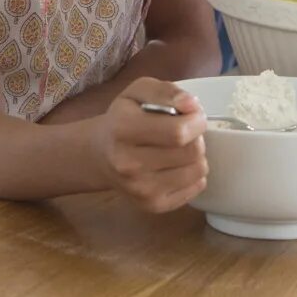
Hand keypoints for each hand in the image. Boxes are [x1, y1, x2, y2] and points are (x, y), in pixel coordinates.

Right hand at [92, 78, 207, 212]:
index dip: (196, 121)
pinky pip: (195, 189)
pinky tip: (177, 166)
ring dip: (196, 156)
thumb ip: (166, 91)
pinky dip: (193, 175)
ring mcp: (140, 189)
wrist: (99, 154)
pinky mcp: (151, 205)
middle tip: (185, 132)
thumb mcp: (138, 92)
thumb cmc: (123, 118)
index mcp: (123, 129)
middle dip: (197, 137)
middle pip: (191, 152)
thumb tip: (191, 105)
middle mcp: (128, 164)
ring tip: (180, 148)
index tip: (193, 116)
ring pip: (197, 171)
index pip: (178, 132)